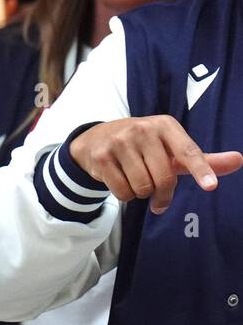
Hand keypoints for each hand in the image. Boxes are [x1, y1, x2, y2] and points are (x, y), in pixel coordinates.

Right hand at [69, 116, 241, 213]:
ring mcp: (119, 141)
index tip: (211, 186)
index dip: (201, 170)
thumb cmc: (144, 146)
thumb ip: (203, 159)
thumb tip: (239, 160)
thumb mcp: (171, 149)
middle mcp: (141, 129)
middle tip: (159, 199)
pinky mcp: (100, 156)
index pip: (188, 151)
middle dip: (163, 195)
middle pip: (163, 178)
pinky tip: (120, 180)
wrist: (97, 138)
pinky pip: (122, 191)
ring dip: (141, 193)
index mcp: (164, 125)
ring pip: (142, 187)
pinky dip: (125, 194)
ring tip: (135, 181)